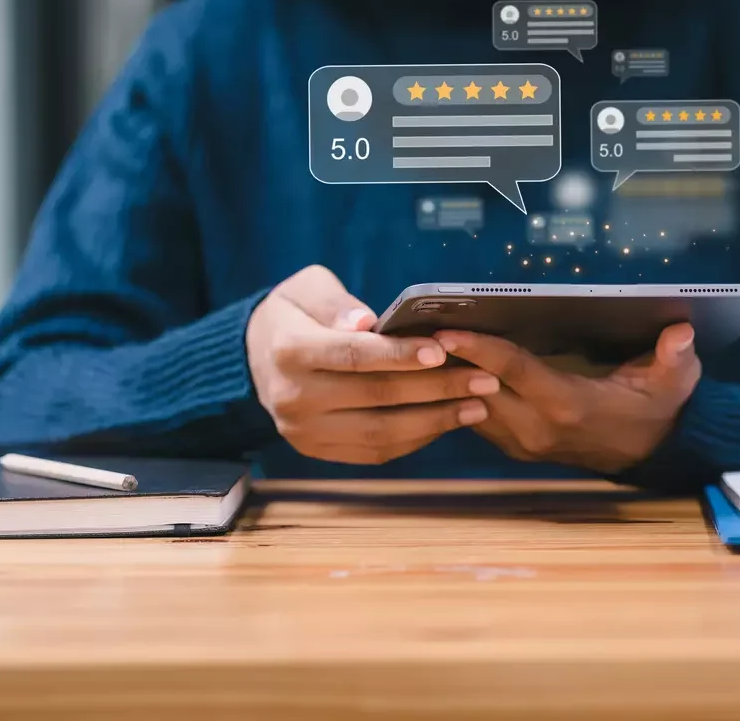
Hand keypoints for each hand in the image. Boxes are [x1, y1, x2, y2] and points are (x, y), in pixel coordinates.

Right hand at [246, 265, 496, 463]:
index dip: (400, 355)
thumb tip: (367, 323)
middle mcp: (293, 397)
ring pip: (380, 432)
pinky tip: (449, 420)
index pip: (354, 355)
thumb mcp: (306, 288)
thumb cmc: (294, 313)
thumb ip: (337, 302)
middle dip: (437, 388)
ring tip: (479, 405)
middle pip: (376, 396)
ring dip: (436, 420)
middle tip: (484, 378)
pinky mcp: (317, 450)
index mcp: (290, 350)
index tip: (442, 351)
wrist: (256, 355)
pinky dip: (417, 438)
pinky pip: (375, 451)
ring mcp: (303, 431)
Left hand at [434, 324, 700, 473]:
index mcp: (567, 406)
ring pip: (468, 407)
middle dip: (443, 362)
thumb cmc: (658, 408)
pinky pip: (475, 418)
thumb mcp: (674, 381)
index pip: (512, 371)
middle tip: (410, 328)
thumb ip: (675, 357)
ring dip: (443, 380)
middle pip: (476, 389)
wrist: (652, 452)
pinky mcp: (517, 446)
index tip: (446, 329)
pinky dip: (456, 394)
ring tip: (412, 344)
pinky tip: (438, 370)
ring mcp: (523, 441)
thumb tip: (682, 332)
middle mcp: (537, 428)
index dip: (479, 348)